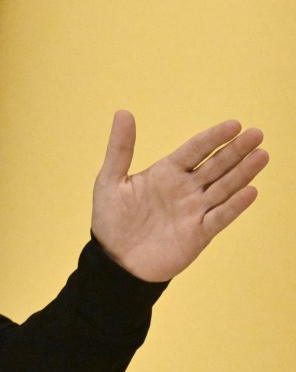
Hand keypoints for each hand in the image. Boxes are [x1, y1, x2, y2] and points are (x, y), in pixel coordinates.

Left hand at [91, 110, 268, 281]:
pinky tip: (250, 191)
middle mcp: (185, 188)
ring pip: (224, 188)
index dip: (214, 137)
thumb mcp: (110, 179)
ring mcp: (194, 210)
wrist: (114, 259)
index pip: (195, 150)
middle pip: (216, 165)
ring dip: (243, 173)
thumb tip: (123, 112)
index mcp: (166, 172)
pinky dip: (235, 205)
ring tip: (261, 155)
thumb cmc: (111, 218)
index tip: (234, 124)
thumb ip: (120, 148)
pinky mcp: (198, 233)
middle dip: (236, 150)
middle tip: (257, 133)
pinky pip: (220, 217)